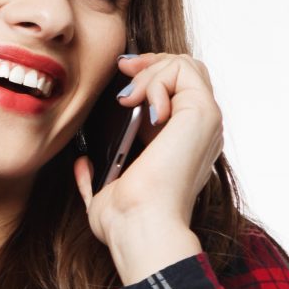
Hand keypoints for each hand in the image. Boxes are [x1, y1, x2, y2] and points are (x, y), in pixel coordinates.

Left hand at [73, 51, 223, 284]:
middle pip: (187, 71)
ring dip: (148, 71)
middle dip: (150, 62)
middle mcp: (199, 130)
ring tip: (126, 98)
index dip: (149, 75)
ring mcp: (205, 121)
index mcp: (181, 144)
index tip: (120, 77)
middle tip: (123, 69)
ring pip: (185, 65)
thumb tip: (83, 162)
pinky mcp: (203, 114)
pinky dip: (154, 76)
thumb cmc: (125, 219)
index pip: (177, 91)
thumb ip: (95, 176)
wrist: (139, 225)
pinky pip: (184, 69)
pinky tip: (135, 102)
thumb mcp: (104, 192)